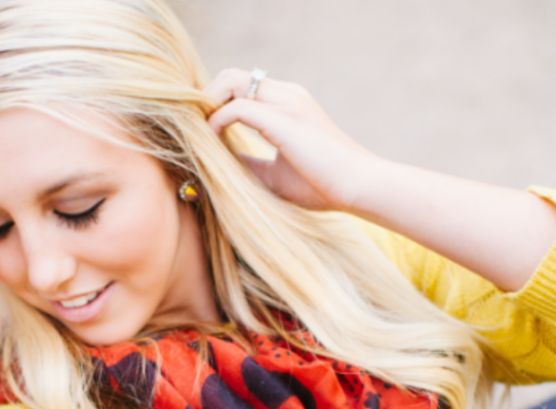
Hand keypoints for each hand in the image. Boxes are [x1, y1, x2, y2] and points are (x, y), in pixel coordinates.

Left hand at [204, 68, 374, 212]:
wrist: (359, 186)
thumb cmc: (323, 185)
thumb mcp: (276, 173)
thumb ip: (250, 163)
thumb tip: (221, 165)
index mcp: (289, 103)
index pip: (243, 85)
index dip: (217, 101)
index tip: (203, 129)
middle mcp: (288, 95)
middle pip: (233, 75)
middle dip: (208, 97)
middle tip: (196, 128)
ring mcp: (288, 103)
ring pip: (233, 81)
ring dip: (210, 104)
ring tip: (202, 133)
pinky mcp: (284, 119)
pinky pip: (238, 108)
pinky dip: (218, 122)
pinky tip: (214, 141)